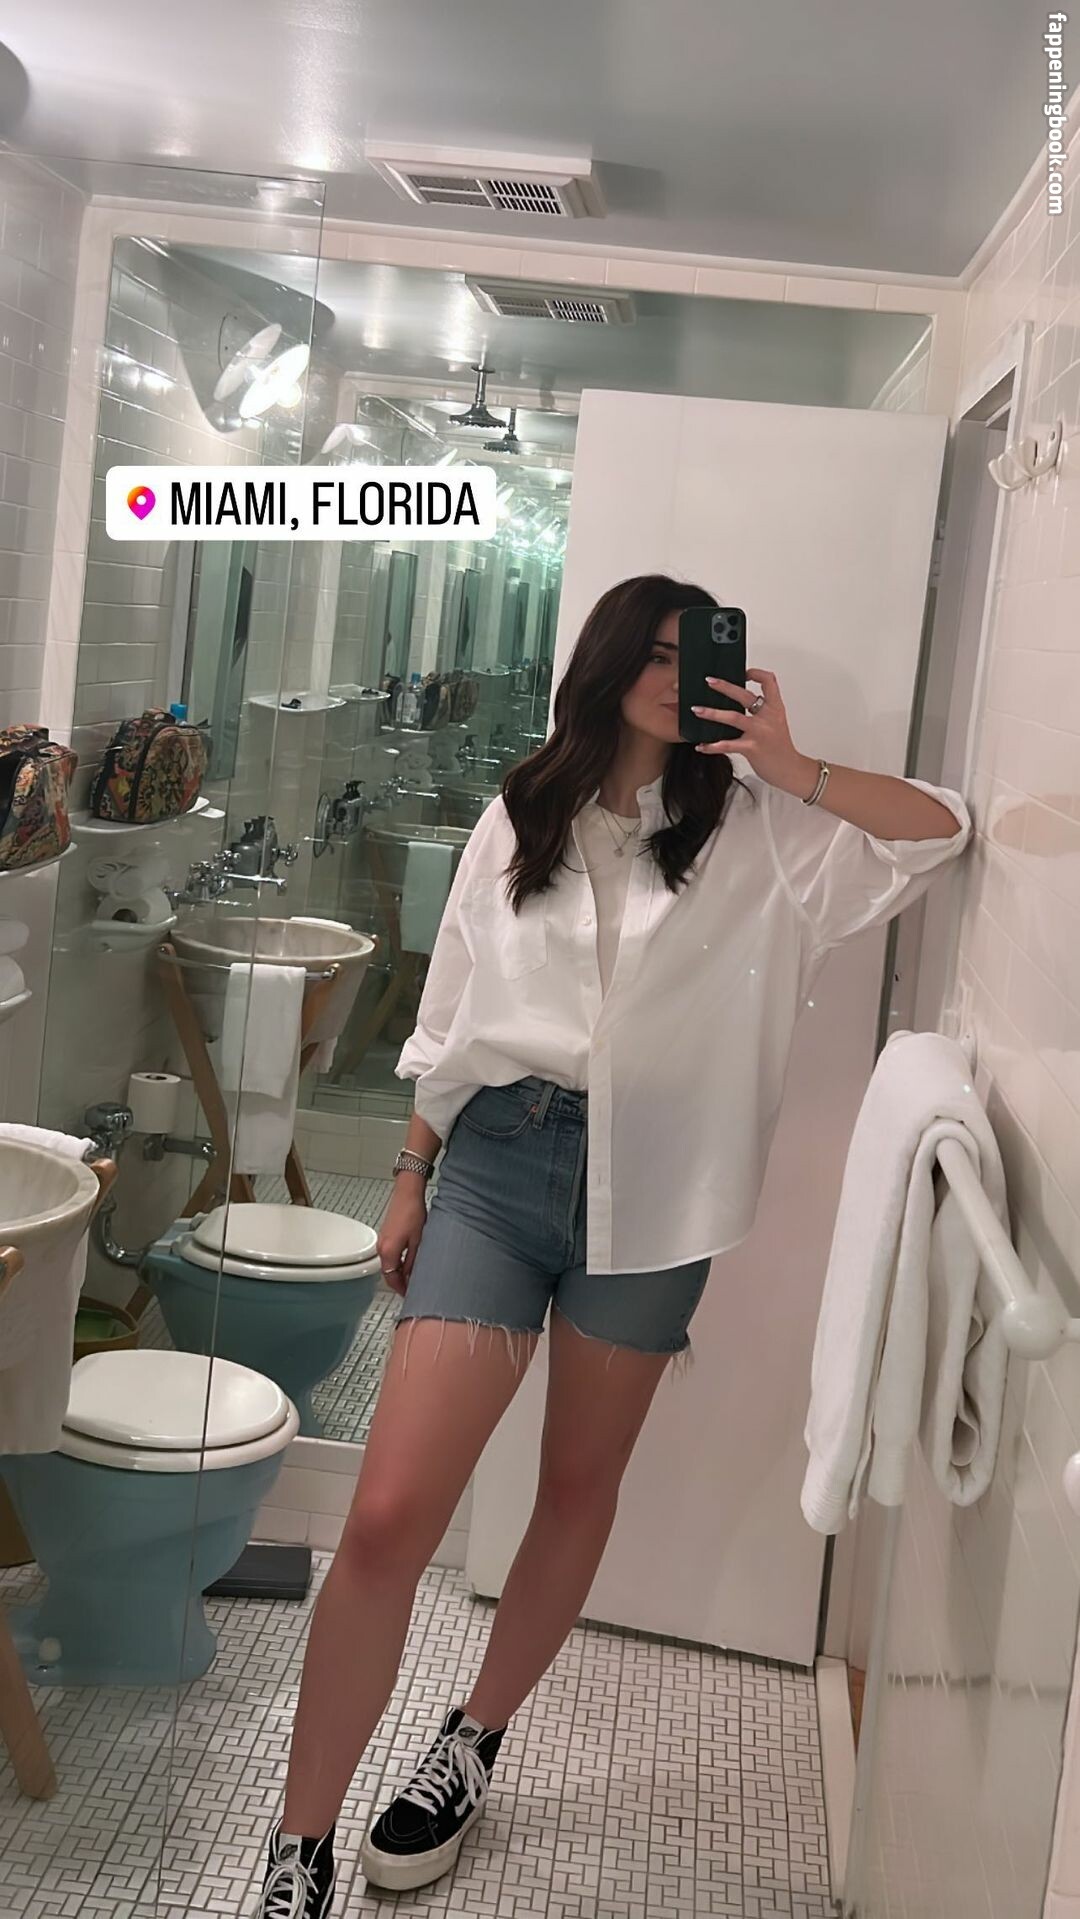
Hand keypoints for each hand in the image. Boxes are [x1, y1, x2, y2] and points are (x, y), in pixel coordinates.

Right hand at [376, 1178, 427, 1295]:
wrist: (407, 1194)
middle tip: (413, 1289)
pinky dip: (396, 1262)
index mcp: (388, 1251)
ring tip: (412, 1277)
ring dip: (398, 1272)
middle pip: (388, 1273)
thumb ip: (413, 1261)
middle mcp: (381, 1248)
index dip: (401, 1289)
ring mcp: (382, 1241)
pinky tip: (408, 1262)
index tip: (410, 1295)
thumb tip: (411, 1276)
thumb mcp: (418, 1241)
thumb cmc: (413, 1213)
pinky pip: (389, 1255)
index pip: (392, 1279)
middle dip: (399, 1283)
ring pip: (389, 1264)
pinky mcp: (385, 1235)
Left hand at [691, 666, 816, 796]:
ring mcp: (760, 732)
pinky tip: (701, 746)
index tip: (742, 673)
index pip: (769, 681)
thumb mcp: (776, 723)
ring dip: (712, 713)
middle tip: (709, 681)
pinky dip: (712, 746)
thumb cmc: (780, 748)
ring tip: (697, 710)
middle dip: (724, 686)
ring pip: (733, 717)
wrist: (790, 770)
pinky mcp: (752, 748)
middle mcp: (768, 717)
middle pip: (745, 695)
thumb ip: (762, 712)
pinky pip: (728, 745)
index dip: (756, 673)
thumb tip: (740, 702)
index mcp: (775, 708)